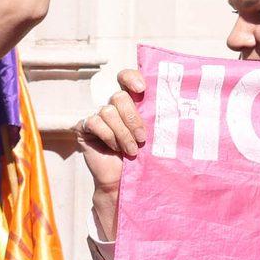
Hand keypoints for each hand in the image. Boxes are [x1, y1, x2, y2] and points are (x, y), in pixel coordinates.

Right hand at [76, 67, 147, 195]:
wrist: (123, 181)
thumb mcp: (152, 135)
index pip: (125, 78)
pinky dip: (108, 136)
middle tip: (142, 138)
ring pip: (108, 111)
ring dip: (122, 133)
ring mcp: (97, 117)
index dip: (131, 78)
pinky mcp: (84, 128)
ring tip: (131, 150)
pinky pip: (94, 123)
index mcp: (130, 104)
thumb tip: (175, 105)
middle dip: (133, 118)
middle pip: (119, 96)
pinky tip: (114, 148)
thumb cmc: (142, 159)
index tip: (142, 90)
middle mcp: (113, 107)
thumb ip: (155, 118)